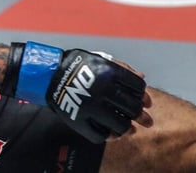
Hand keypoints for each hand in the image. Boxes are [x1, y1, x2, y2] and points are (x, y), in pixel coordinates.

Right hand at [2, 42, 148, 142]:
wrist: (49, 74)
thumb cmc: (78, 65)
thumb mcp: (102, 59)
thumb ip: (123, 68)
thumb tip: (142, 80)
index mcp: (109, 72)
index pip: (136, 87)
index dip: (144, 96)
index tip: (146, 102)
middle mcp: (102, 90)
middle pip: (131, 108)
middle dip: (141, 115)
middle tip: (146, 120)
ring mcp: (90, 107)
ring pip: (119, 125)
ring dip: (128, 128)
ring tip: (131, 129)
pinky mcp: (79, 121)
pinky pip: (100, 135)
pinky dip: (109, 136)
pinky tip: (113, 134)